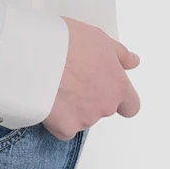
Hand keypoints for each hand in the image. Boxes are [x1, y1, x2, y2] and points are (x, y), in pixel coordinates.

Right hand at [41, 16, 140, 140]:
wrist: (37, 56)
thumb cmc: (67, 43)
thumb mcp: (99, 38)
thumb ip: (120, 55)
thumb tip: (133, 62)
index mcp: (118, 85)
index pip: (131, 106)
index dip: (120, 101)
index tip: (108, 91)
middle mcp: (106, 106)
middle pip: (102, 109)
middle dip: (89, 98)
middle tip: (71, 79)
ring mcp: (86, 119)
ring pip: (82, 118)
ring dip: (72, 108)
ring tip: (56, 85)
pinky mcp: (65, 128)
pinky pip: (63, 129)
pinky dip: (57, 120)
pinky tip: (47, 101)